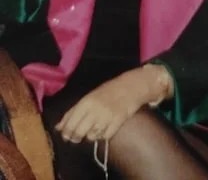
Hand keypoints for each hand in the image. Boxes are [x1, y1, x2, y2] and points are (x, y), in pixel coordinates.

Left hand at [55, 66, 171, 142]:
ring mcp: (106, 117)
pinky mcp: (117, 123)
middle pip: (79, 133)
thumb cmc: (106, 92)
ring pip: (91, 137)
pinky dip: (103, 135)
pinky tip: (104, 128)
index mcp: (86, 102)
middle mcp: (95, 110)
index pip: (70, 124)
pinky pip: (104, 137)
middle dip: (76, 137)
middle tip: (77, 136)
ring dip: (90, 135)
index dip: (66, 133)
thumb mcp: (88, 98)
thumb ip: (72, 112)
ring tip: (94, 127)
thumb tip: (58, 127)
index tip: (66, 135)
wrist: (130, 87)